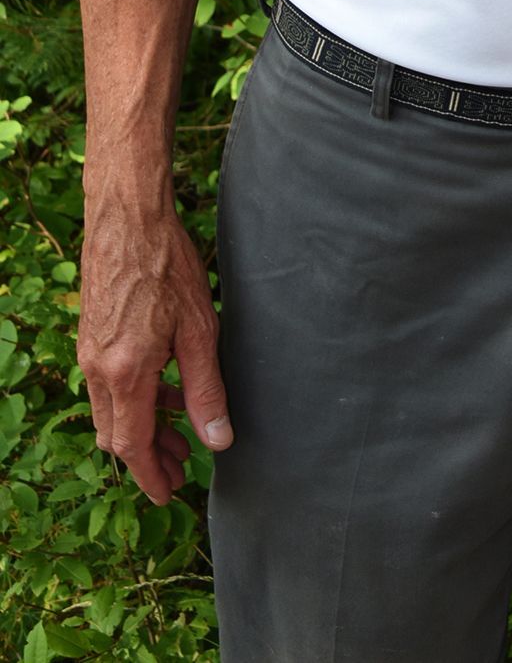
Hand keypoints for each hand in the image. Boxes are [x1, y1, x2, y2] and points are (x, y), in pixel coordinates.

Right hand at [78, 207, 233, 503]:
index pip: (133, 446)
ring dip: (143, 428)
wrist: (128, 219)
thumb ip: (206, 389)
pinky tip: (164, 386)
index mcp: (125, 374)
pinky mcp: (91, 337)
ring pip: (110, 412)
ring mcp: (90, 353)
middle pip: (118, 436)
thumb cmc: (168, 267)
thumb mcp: (200, 331)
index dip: (152, 476)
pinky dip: (134, 399)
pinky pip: (107, 385)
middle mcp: (98, 370)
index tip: (169, 496)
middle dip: (149, 457)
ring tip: (180, 432)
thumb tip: (218, 440)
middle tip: (182, 466)